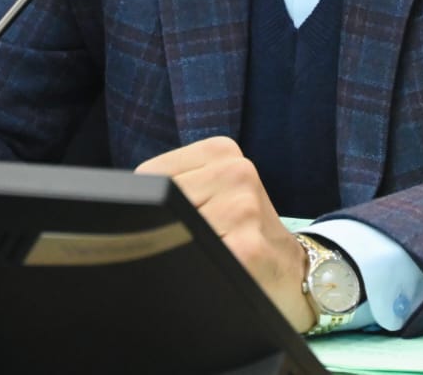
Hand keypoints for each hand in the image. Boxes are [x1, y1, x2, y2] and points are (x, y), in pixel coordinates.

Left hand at [137, 136, 311, 332]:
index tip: (177, 221)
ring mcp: (244, 207)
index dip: (151, 207)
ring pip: (175, 231)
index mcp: (221, 151)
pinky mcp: (247, 247)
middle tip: (196, 243)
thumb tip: (124, 208)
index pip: (150, 176)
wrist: (297, 273)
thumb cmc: (243, 233)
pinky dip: (197, 271)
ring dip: (181, 251)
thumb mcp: (216, 193)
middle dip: (166, 229)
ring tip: (212, 255)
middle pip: (160, 204)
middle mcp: (236, 171)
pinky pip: (195, 258)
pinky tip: (221, 270)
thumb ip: (176, 187)